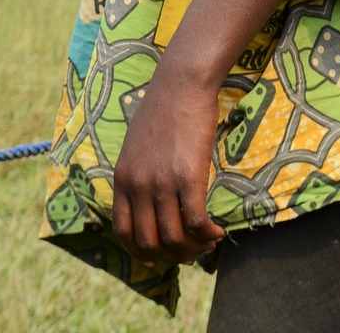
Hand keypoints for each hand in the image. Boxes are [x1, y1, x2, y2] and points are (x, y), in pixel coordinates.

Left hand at [112, 66, 224, 264]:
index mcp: (122, 178)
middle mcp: (138, 185)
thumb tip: (148, 198)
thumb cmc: (164, 108)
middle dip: (170, 257)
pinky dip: (207, 235)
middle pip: (149, 242)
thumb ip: (138, 173)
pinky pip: (196, 222)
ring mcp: (162, 182)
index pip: (122, 231)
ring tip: (207, 245)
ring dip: (193, 250)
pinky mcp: (188, 177)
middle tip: (189, 255)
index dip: (140, 251)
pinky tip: (217, 232)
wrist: (181, 83)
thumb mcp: (137, 144)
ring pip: (174, 238)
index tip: (157, 256)